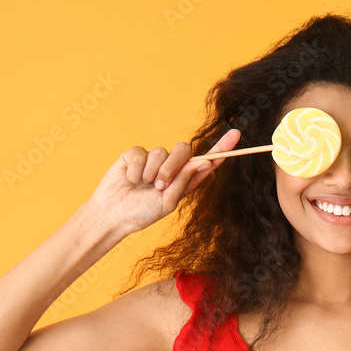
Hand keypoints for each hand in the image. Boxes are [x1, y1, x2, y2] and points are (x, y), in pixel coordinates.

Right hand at [86, 129, 240, 233]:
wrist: (113, 215)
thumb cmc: (142, 213)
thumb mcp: (168, 202)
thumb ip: (185, 182)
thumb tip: (203, 162)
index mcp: (185, 179)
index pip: (207, 161)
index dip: (221, 148)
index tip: (236, 135)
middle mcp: (172, 166)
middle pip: (184, 150)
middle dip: (173, 167)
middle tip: (159, 185)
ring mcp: (153, 159)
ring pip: (161, 151)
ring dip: (152, 172)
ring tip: (143, 186)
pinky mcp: (134, 155)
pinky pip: (141, 152)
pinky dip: (136, 170)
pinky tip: (130, 179)